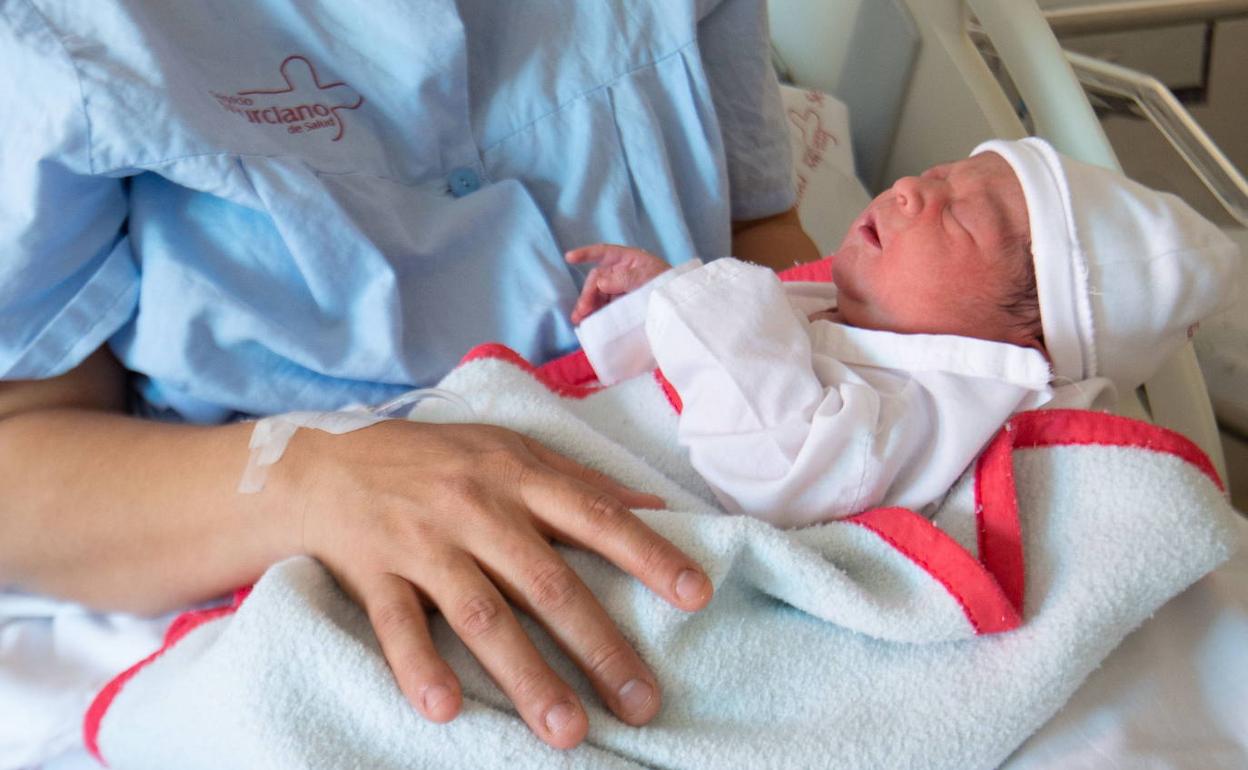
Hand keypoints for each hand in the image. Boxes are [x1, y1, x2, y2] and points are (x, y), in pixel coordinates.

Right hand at [276, 420, 711, 749]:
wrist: (323, 464)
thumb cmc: (434, 460)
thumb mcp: (508, 450)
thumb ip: (578, 479)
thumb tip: (654, 507)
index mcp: (516, 478)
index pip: (595, 517)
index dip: (649, 555)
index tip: (696, 595)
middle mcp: (476, 511)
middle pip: (547, 584)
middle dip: (598, 646)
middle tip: (641, 704)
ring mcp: (423, 545)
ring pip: (481, 616)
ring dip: (526, 676)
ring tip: (567, 733)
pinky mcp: (374, 574)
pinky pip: (397, 626)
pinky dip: (419, 667)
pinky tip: (446, 709)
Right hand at [566, 244, 670, 323]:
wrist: (679, 306)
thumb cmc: (667, 284)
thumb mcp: (648, 277)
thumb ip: (625, 278)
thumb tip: (600, 282)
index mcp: (627, 260)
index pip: (603, 253)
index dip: (586, 254)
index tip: (569, 258)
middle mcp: (621, 273)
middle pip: (597, 280)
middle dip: (588, 294)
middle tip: (582, 311)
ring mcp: (620, 290)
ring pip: (598, 295)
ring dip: (588, 306)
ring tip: (580, 319)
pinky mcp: (622, 305)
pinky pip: (605, 307)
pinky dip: (596, 314)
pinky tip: (589, 322)